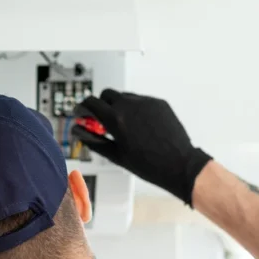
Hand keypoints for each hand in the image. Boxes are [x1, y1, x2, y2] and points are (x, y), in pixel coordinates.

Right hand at [79, 90, 211, 205]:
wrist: (179, 164)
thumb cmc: (149, 165)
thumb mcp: (115, 155)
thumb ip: (93, 140)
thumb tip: (78, 132)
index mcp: (116, 119)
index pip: (90, 103)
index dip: (82, 108)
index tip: (80, 113)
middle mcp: (130, 105)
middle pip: (106, 94)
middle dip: (100, 104)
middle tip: (100, 119)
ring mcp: (146, 102)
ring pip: (124, 96)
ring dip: (117, 106)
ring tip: (123, 126)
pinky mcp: (159, 103)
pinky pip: (140, 100)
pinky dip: (134, 109)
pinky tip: (139, 126)